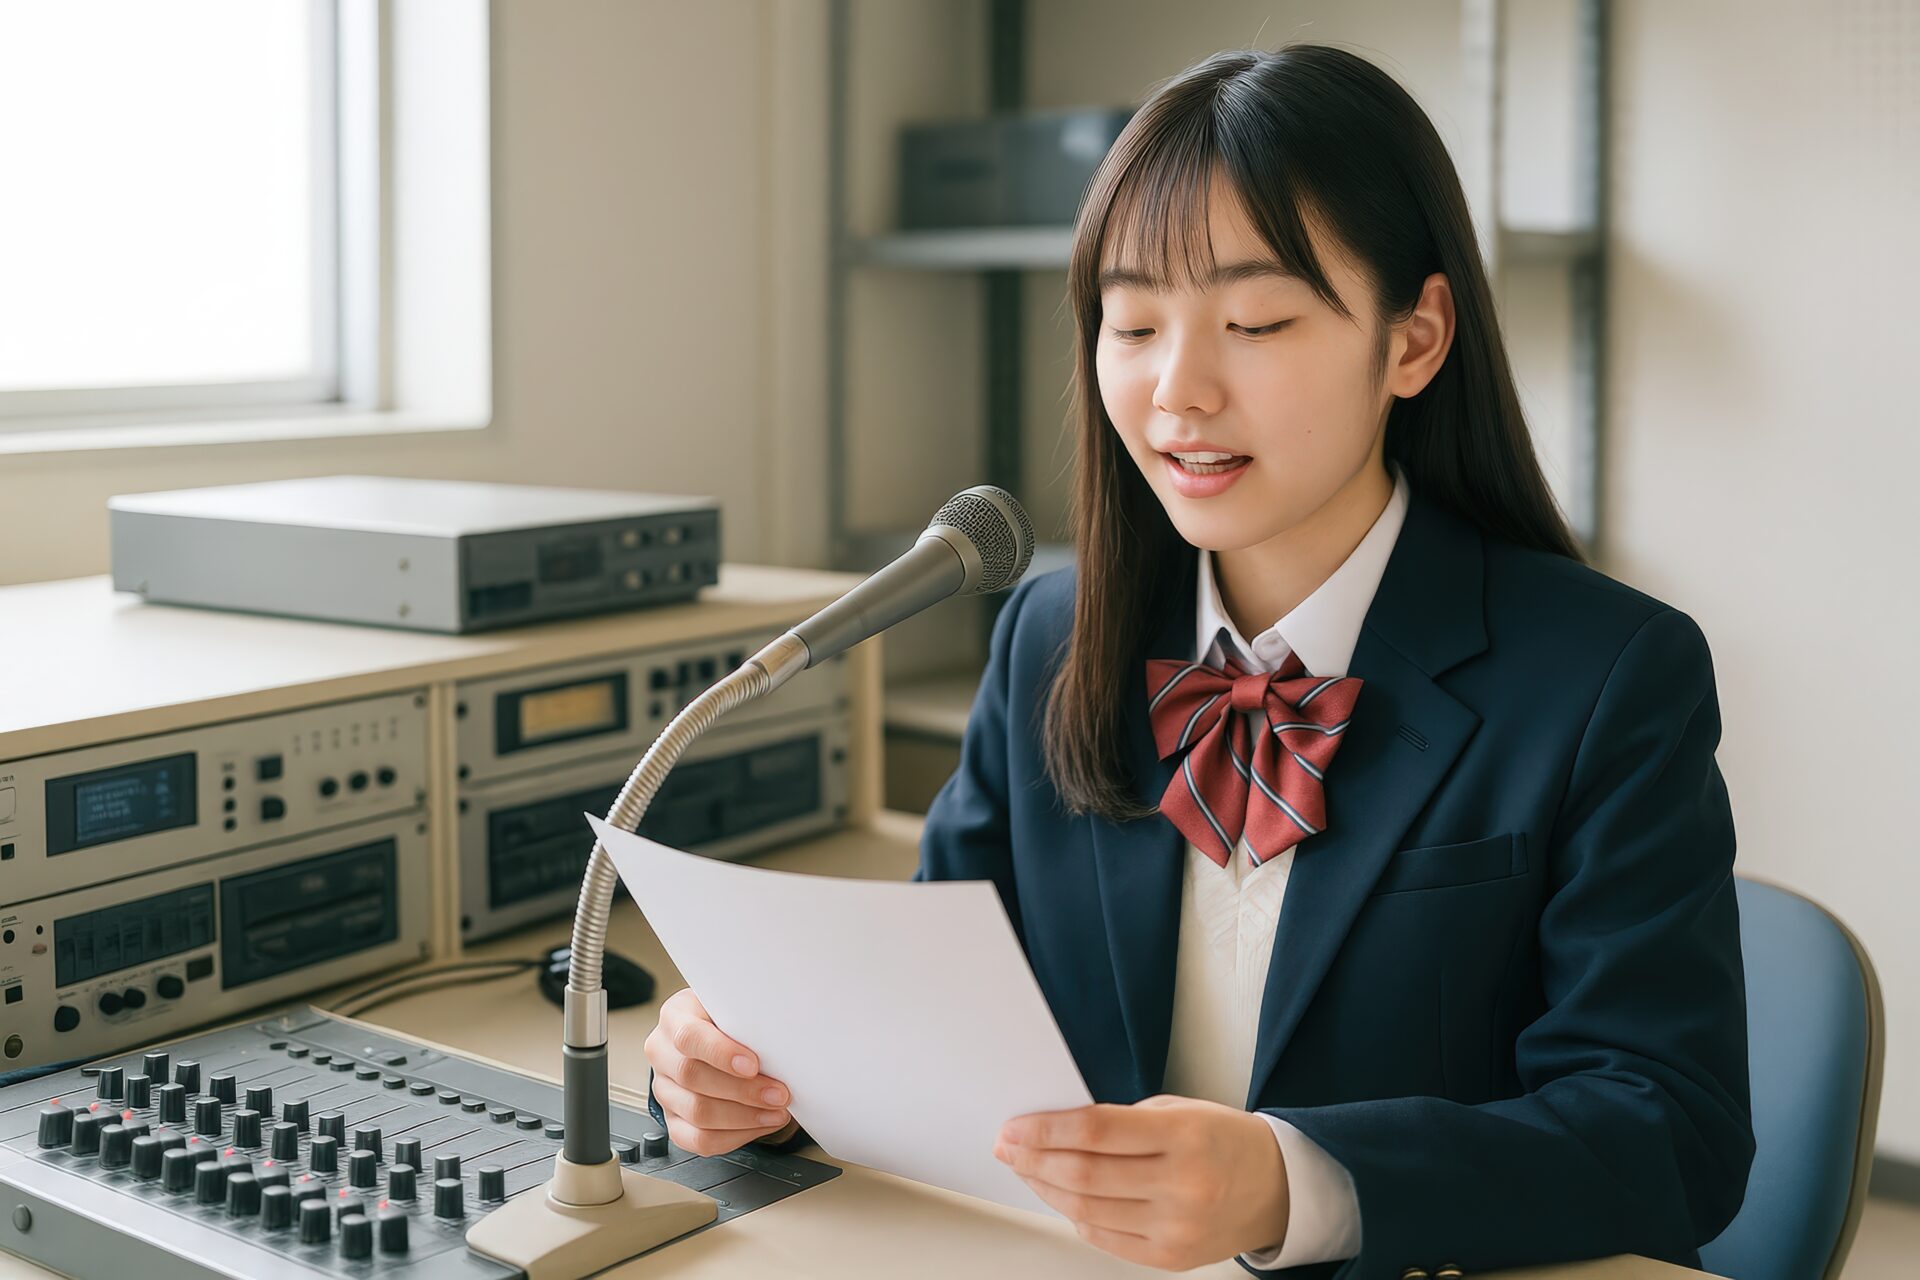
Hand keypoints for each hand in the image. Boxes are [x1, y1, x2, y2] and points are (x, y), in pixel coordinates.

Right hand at [643, 987, 797, 1155]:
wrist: (719, 1036)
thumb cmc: (731, 1019)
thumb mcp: (737, 1004)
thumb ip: (751, 1013)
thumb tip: (785, 1031)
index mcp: (675, 1016)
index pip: (689, 1036)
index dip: (721, 1053)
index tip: (754, 1065)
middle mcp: (663, 1053)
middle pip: (693, 1077)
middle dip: (743, 1090)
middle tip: (779, 1094)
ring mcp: (665, 1090)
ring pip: (697, 1114)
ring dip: (745, 1117)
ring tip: (777, 1111)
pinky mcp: (674, 1120)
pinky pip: (699, 1140)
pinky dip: (736, 1136)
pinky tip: (760, 1124)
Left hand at [994, 1094, 1288, 1270]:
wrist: (1275, 1189)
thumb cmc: (1223, 1140)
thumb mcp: (1179, 1110)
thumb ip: (1121, 1121)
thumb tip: (1054, 1131)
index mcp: (1184, 1137)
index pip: (1095, 1130)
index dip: (1045, 1129)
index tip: (1015, 1127)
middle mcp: (1181, 1185)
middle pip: (1084, 1174)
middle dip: (1033, 1159)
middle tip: (1008, 1147)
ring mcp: (1176, 1227)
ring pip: (1086, 1209)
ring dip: (1045, 1188)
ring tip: (1027, 1170)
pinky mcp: (1170, 1258)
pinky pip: (1104, 1238)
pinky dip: (1075, 1216)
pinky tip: (1061, 1197)